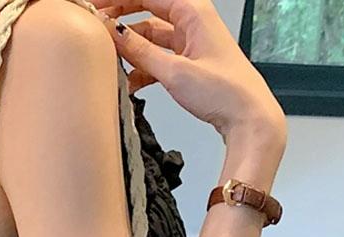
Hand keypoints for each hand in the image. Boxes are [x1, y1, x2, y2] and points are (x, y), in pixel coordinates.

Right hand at [91, 0, 285, 148]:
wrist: (248, 118)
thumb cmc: (226, 91)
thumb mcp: (174, 72)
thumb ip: (140, 52)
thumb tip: (113, 33)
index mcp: (193, 11)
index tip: (95, 5)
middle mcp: (192, 21)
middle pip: (146, 11)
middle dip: (120, 18)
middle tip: (95, 27)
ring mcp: (190, 42)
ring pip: (150, 37)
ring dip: (130, 48)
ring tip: (109, 59)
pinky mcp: (189, 63)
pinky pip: (158, 57)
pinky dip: (142, 67)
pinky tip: (130, 81)